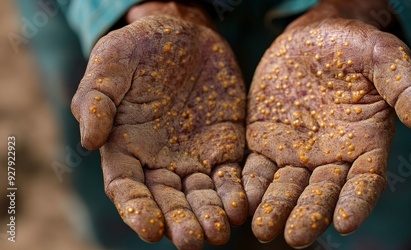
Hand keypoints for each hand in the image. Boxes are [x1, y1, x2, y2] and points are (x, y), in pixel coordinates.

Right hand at [71, 2, 246, 248]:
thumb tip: (88, 141)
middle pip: (168, 200)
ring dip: (209, 215)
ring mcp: (193, 156)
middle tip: (192, 241)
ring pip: (201, 194)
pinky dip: (236, 192)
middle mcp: (159, 160)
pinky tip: (242, 207)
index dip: (137, 210)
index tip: (150, 229)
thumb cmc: (141, 46)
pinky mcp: (224, 146)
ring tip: (219, 233)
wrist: (187, 34)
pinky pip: (231, 174)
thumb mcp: (111, 61)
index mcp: (125, 148)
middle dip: (179, 222)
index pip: (127, 187)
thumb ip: (96, 98)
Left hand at [242, 1, 410, 247]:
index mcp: (366, 145)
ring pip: (286, 186)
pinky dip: (250, 185)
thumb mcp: (384, 58)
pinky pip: (257, 168)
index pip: (365, 182)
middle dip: (308, 215)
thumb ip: (406, 88)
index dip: (356, 202)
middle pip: (321, 193)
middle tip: (295, 237)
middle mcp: (331, 157)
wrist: (312, 37)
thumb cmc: (355, 47)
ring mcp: (297, 153)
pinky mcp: (266, 141)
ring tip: (264, 230)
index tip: (344, 223)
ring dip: (275, 208)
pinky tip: (241, 201)